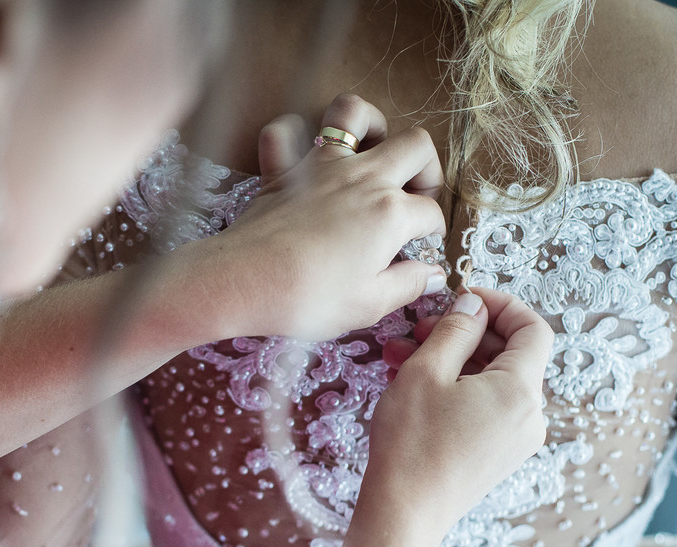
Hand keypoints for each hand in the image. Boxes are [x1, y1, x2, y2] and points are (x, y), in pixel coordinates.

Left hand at [197, 93, 446, 341]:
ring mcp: (320, 166)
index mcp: (390, 213)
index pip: (430, 213)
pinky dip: (295, 134)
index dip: (431, 234)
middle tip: (415, 197)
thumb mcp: (369, 305)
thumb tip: (432, 275)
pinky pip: (284, 130)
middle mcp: (362, 177)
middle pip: (415, 146)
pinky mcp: (283, 169)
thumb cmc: (309, 299)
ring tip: (374, 153)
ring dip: (371, 124)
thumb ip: (408, 285)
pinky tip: (306, 155)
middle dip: (427, 169)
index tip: (419, 251)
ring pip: (353, 112)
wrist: (244, 283)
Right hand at [362, 287, 552, 539]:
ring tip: (402, 357)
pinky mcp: (498, 455)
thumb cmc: (412, 445)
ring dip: (452, 361)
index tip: (465, 298)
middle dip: (465, 334)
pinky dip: (456, 389)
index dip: (501, 305)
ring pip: (491, 381)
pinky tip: (415, 386)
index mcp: (520, 391)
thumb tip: (473, 307)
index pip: (533, 329)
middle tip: (419, 328)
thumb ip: (454, 331)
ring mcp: (516, 439)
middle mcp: (529, 416)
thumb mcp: (425, 372)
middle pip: (510, 355)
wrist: (404, 514)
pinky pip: (485, 407)